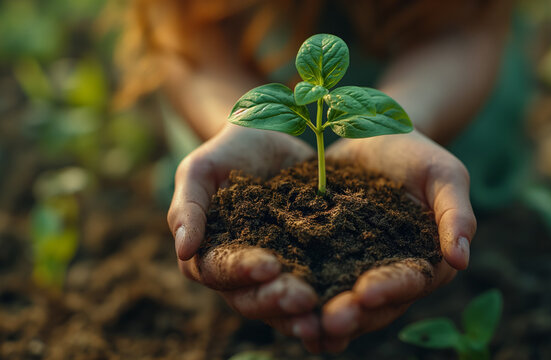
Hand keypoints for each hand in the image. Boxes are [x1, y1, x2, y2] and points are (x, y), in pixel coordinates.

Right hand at [167, 124, 321, 342]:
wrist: (271, 134)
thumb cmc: (228, 153)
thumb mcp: (200, 170)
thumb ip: (187, 207)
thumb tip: (183, 250)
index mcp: (210, 254)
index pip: (220, 271)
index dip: (242, 271)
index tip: (269, 265)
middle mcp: (242, 272)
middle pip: (253, 298)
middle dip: (277, 300)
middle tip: (304, 299)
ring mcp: (279, 268)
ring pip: (284, 301)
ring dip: (301, 312)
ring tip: (323, 310)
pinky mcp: (309, 261)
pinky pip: (318, 284)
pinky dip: (329, 298)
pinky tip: (350, 303)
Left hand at [315, 131, 475, 351]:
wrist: (372, 133)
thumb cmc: (417, 154)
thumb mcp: (443, 175)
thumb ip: (456, 215)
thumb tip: (462, 261)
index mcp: (423, 261)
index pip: (409, 282)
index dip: (390, 290)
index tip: (366, 292)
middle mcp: (387, 273)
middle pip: (373, 305)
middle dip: (352, 314)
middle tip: (329, 322)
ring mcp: (352, 267)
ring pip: (339, 300)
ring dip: (321, 316)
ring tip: (301, 325)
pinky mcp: (322, 255)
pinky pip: (310, 278)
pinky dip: (298, 294)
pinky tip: (276, 305)